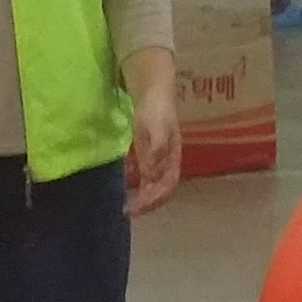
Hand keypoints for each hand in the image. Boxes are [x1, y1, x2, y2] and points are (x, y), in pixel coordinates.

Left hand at [123, 79, 180, 213]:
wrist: (153, 91)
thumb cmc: (156, 109)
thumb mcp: (155, 128)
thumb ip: (155, 150)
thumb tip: (151, 175)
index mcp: (173, 158)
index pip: (166, 186)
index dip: (153, 199)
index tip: (137, 207)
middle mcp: (168, 163)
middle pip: (162, 190)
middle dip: (147, 203)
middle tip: (128, 210)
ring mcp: (159, 160)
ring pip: (155, 187)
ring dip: (144, 199)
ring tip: (128, 207)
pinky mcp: (149, 156)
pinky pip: (147, 179)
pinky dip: (140, 188)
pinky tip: (129, 192)